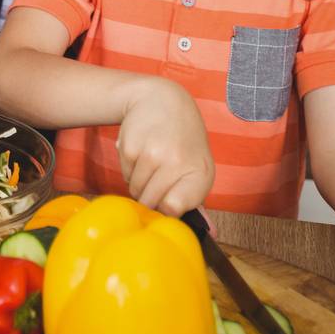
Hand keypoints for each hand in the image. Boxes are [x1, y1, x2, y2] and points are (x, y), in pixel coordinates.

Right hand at [116, 76, 214, 215]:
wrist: (161, 100)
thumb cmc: (184, 139)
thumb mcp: (199, 166)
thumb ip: (196, 200)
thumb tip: (210, 234)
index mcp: (198, 173)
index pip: (173, 210)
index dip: (167, 209)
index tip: (168, 200)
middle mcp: (175, 163)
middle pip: (150, 203)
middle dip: (151, 197)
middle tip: (158, 179)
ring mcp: (151, 154)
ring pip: (135, 191)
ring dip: (139, 183)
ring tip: (150, 163)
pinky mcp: (129, 147)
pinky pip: (124, 175)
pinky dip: (129, 170)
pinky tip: (140, 153)